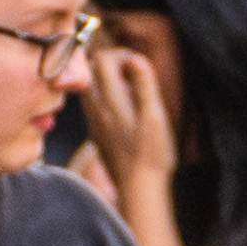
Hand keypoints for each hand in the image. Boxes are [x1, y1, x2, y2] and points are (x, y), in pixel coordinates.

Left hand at [80, 38, 183, 202]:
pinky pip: (94, 107)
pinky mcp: (97, 136)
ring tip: (130, 91)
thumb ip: (144, 85)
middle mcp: (96, 111)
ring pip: (90, 89)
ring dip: (107, 82)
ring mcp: (94, 124)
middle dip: (110, 64)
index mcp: (110, 103)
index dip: (122, 54)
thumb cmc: (152, 155)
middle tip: (132, 73)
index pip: (102, 60)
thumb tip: (135, 58)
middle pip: (90, 71)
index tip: (138, 65)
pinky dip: (106, 99)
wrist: (139, 191)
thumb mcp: (155, 117)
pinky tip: (125, 111)